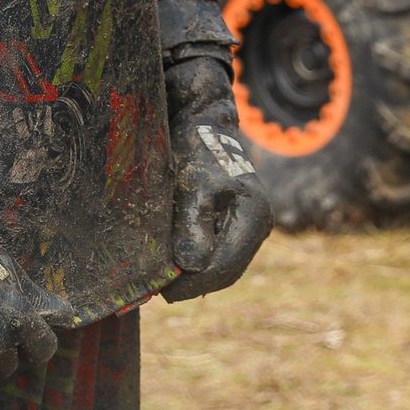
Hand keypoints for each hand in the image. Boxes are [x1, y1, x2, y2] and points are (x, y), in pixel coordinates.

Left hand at [159, 55, 273, 300]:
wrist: (201, 119)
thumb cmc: (197, 147)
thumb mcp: (193, 185)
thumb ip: (193, 226)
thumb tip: (190, 265)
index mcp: (253, 218)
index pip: (224, 268)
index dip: (192, 284)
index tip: (162, 290)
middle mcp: (255, 226)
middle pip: (223, 272)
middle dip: (189, 283)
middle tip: (154, 290)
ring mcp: (243, 225)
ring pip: (217, 265)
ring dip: (189, 274)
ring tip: (156, 280)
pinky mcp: (229, 222)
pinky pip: (213, 252)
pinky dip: (190, 260)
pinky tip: (167, 262)